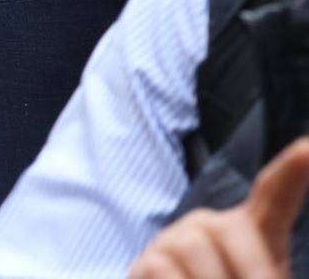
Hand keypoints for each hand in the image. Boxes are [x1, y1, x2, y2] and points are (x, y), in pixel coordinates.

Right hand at [129, 137, 308, 278]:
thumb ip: (267, 269)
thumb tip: (263, 270)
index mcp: (253, 231)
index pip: (274, 195)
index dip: (292, 171)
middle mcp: (212, 227)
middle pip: (232, 228)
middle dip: (252, 268)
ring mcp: (176, 241)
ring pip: (195, 247)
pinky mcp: (148, 261)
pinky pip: (164, 269)